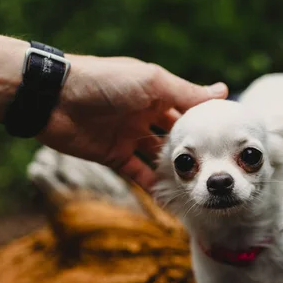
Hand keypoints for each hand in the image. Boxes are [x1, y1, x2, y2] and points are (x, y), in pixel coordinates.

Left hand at [37, 55, 227, 189]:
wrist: (53, 98)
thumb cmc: (106, 82)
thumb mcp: (151, 83)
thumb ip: (186, 92)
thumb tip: (224, 91)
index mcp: (155, 93)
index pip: (187, 109)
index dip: (206, 123)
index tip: (229, 139)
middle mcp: (145, 115)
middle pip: (175, 136)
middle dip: (193, 151)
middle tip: (215, 170)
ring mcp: (129, 137)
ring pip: (158, 158)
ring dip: (175, 171)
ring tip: (199, 189)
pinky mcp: (113, 156)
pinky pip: (137, 173)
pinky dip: (152, 186)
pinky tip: (171, 199)